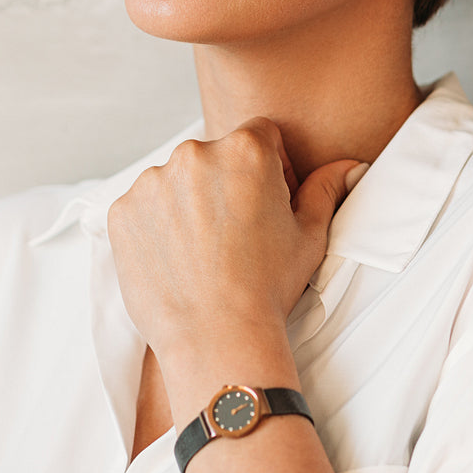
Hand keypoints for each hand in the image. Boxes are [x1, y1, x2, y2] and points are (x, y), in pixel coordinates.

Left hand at [106, 118, 366, 357]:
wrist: (216, 338)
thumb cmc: (268, 288)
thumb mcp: (310, 236)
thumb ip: (326, 189)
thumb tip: (349, 166)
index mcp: (245, 149)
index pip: (259, 135)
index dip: (268, 167)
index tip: (264, 203)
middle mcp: (195, 153)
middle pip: (213, 155)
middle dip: (224, 184)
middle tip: (234, 234)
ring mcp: (153, 181)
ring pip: (175, 180)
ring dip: (187, 203)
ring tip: (203, 252)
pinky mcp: (123, 210)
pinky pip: (142, 206)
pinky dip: (155, 226)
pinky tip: (176, 258)